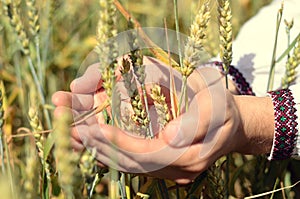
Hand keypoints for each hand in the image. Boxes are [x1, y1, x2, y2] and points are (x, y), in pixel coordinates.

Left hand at [52, 56, 273, 183]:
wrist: (231, 124)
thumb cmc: (224, 110)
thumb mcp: (217, 107)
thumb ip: (196, 123)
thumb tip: (169, 136)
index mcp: (189, 157)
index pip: (146, 155)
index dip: (120, 144)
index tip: (95, 129)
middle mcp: (176, 170)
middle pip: (132, 164)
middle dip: (102, 147)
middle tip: (75, 131)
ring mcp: (168, 170)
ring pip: (128, 166)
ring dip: (101, 151)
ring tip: (77, 136)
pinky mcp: (162, 164)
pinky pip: (131, 162)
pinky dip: (111, 152)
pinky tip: (94, 142)